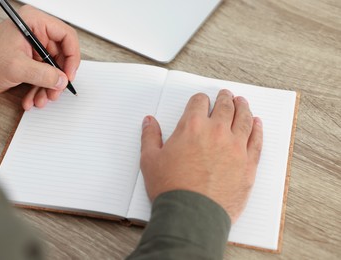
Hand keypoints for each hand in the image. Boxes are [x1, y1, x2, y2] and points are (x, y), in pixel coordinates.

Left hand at [0, 5, 80, 109]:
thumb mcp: (18, 67)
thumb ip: (43, 74)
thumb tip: (62, 80)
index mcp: (34, 23)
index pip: (66, 36)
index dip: (72, 57)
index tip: (69, 75)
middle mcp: (37, 33)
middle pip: (62, 56)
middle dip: (58, 78)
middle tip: (55, 91)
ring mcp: (35, 48)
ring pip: (55, 69)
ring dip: (49, 87)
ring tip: (41, 98)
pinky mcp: (33, 60)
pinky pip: (45, 75)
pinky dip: (41, 88)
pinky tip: (32, 98)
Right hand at [140, 90, 262, 222]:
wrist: (193, 215)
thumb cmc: (171, 188)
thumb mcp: (150, 160)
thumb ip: (150, 137)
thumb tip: (149, 121)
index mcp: (192, 127)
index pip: (199, 102)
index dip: (200, 99)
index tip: (201, 101)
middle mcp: (217, 132)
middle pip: (225, 106)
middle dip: (224, 98)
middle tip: (226, 95)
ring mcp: (235, 147)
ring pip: (244, 119)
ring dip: (242, 107)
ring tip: (242, 102)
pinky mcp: (248, 163)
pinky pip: (256, 140)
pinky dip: (257, 129)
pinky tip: (257, 123)